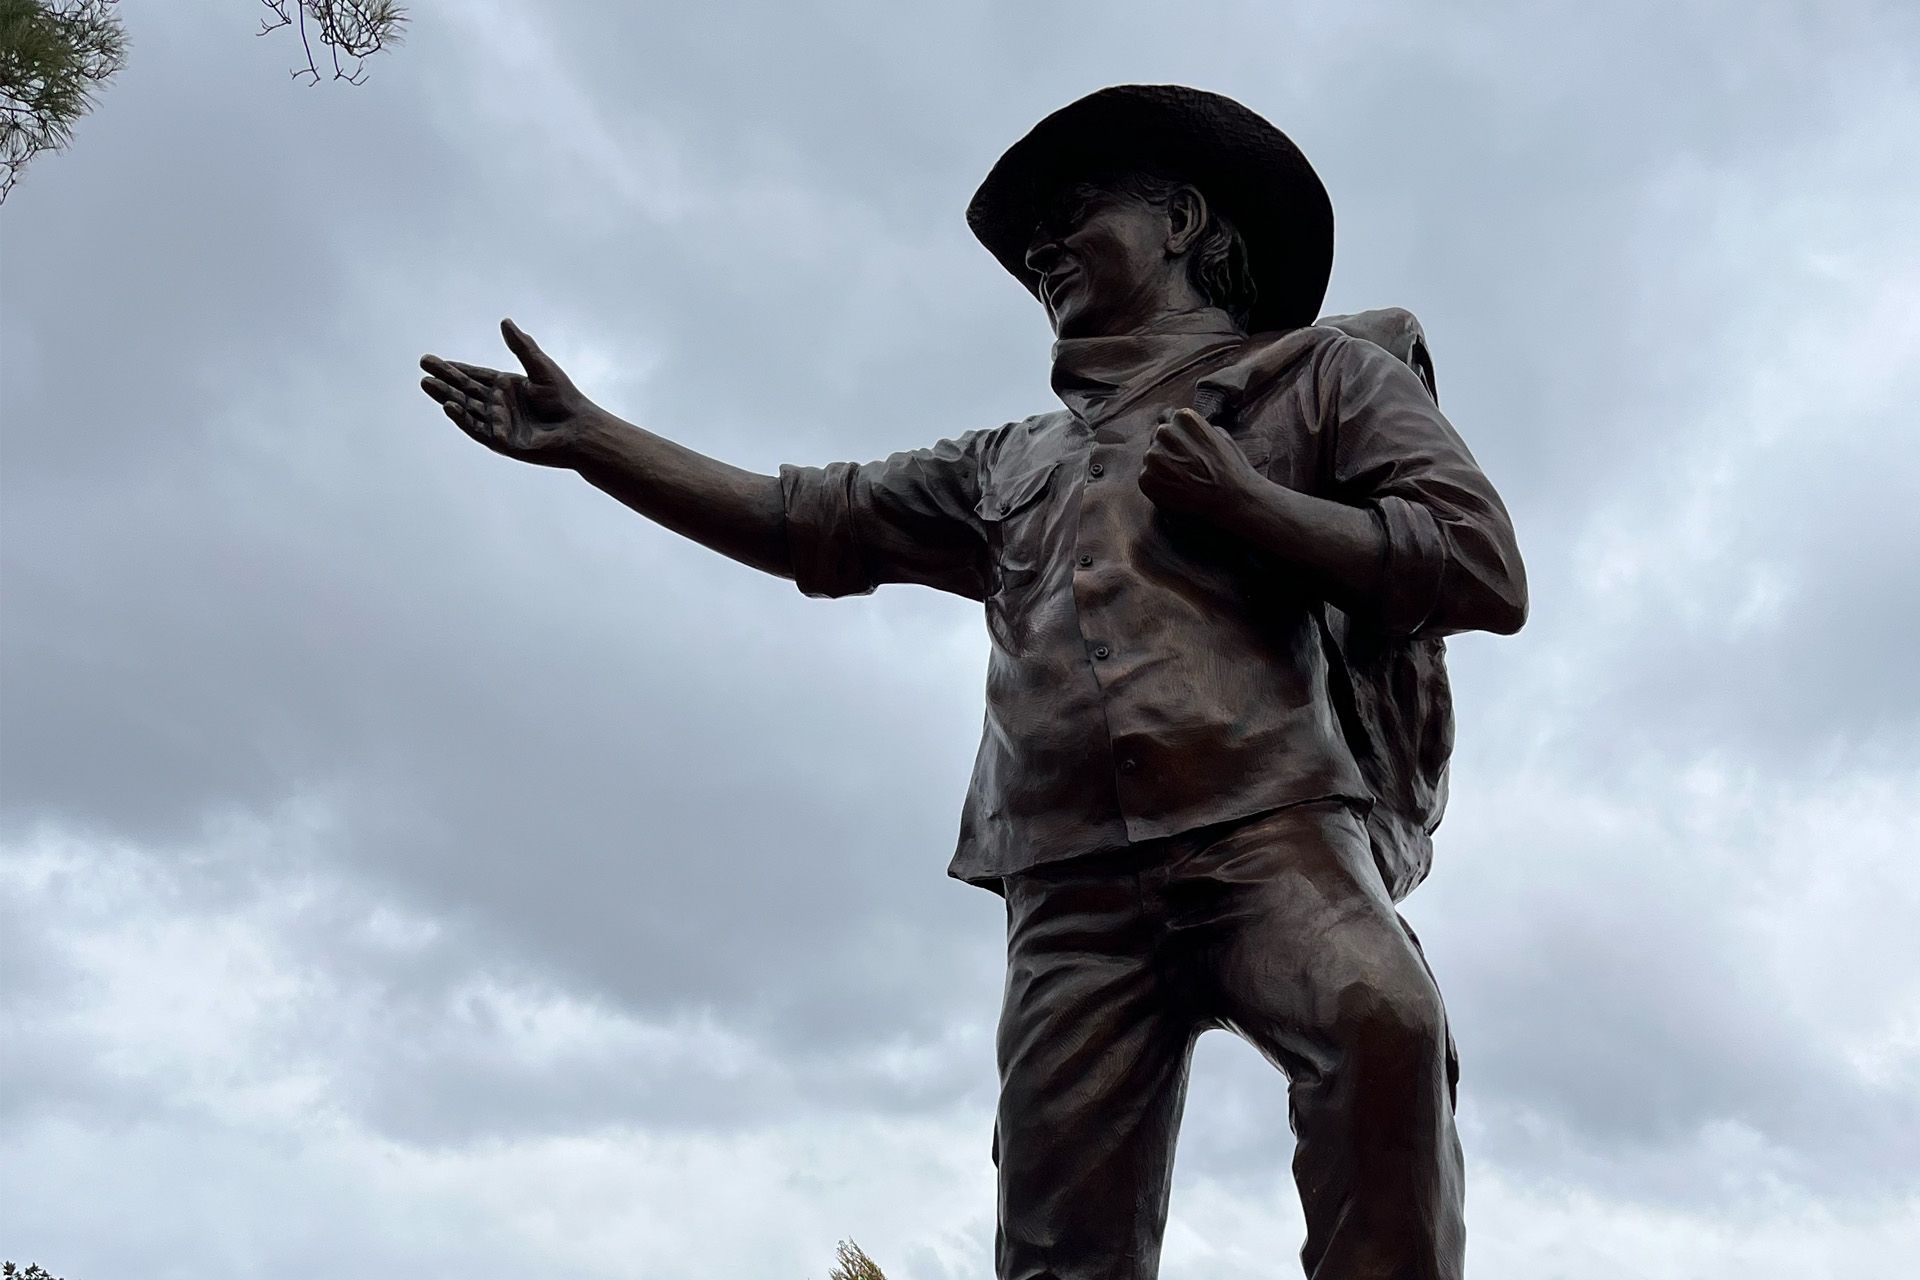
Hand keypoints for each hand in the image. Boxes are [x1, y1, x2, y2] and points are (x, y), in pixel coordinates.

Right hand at [419, 319, 597, 467]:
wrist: (578, 429)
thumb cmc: (565, 399)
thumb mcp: (540, 367)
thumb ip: (521, 347)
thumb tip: (505, 321)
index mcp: (507, 387)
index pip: (475, 376)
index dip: (454, 369)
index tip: (433, 361)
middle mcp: (499, 405)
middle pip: (465, 390)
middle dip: (444, 379)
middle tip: (423, 367)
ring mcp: (498, 423)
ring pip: (466, 408)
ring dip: (446, 396)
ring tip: (426, 383)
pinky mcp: (500, 441)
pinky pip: (476, 428)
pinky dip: (461, 418)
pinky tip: (448, 406)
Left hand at [1138, 407, 1263, 517]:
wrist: (1232, 500)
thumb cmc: (1231, 469)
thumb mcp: (1220, 436)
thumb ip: (1197, 428)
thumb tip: (1182, 424)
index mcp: (1184, 417)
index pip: (1169, 420)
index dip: (1178, 437)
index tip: (1187, 451)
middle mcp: (1165, 432)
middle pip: (1158, 438)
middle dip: (1168, 450)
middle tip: (1187, 468)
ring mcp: (1153, 455)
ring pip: (1151, 457)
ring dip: (1162, 467)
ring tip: (1184, 480)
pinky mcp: (1146, 478)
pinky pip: (1147, 477)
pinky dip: (1158, 484)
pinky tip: (1177, 490)